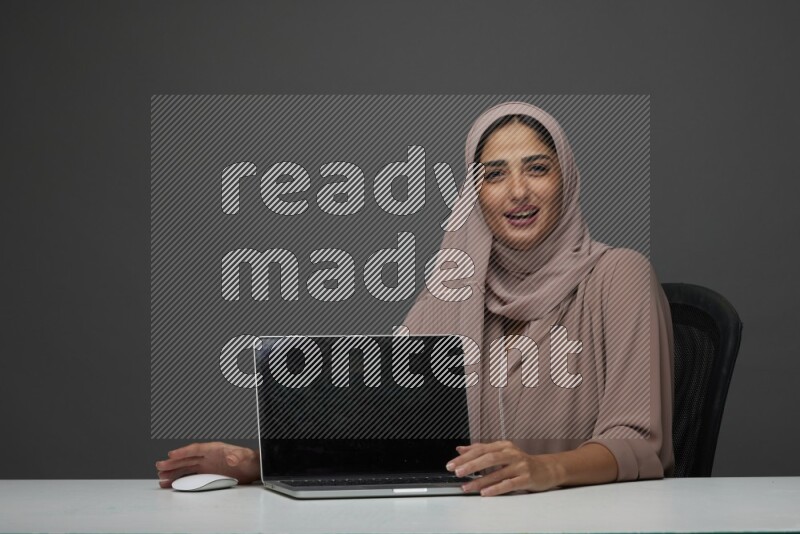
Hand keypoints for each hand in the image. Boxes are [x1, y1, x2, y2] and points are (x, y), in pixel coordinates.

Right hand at [155, 441, 259, 488]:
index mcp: (214, 449)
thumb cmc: (249, 460)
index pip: (196, 449)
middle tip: (159, 466)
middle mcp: (208, 457)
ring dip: (174, 472)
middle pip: (187, 459)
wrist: (253, 468)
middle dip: (173, 462)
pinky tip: (172, 484)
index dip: (183, 451)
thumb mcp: (244, 457)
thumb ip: (236, 456)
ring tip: (161, 477)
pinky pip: (191, 476)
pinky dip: (181, 479)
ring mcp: (207, 466)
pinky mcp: (207, 474)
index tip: (171, 454)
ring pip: (186, 468)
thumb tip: (230, 457)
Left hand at [445, 441, 559, 495]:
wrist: (547, 469)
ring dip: (479, 480)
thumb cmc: (521, 462)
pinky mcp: (527, 478)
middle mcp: (511, 453)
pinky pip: (509, 484)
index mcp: (503, 446)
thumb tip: (460, 449)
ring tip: (467, 486)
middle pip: (488, 458)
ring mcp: (520, 466)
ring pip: (497, 472)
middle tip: (457, 472)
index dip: (465, 457)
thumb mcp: (502, 452)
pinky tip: (485, 492)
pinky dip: (496, 488)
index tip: (452, 464)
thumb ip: (481, 450)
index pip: (481, 449)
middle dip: (471, 465)